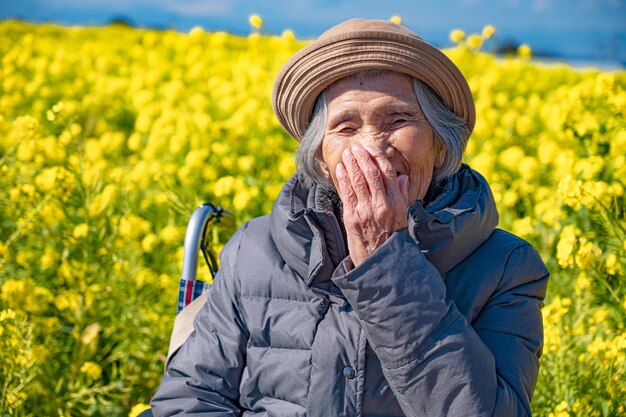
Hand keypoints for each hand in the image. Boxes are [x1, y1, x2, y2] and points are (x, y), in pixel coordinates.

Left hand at [335, 144, 409, 265]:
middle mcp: (382, 205)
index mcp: (397, 203)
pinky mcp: (352, 218)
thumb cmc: (391, 239)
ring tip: (347, 152)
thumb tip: (401, 177)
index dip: (378, 158)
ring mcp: (366, 211)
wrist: (379, 261)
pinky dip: (343, 178)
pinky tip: (341, 168)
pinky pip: (347, 193)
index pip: (388, 173)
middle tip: (356, 147)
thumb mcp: (402, 216)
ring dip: (351, 163)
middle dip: (363, 157)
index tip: (371, 149)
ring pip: (358, 180)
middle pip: (371, 173)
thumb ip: (401, 195)